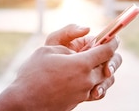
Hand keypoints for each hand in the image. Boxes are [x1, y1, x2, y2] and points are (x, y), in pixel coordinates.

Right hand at [0, 25, 121, 110]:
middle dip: (110, 56)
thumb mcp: (47, 49)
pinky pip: (96, 92)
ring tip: (100, 63)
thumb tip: (78, 52)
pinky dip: (98, 83)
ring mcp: (84, 93)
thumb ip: (68, 46)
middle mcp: (87, 80)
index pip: (106, 51)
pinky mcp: (78, 101)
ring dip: (105, 71)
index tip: (114, 37)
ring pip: (105, 81)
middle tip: (106, 48)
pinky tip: (90, 78)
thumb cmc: (32, 73)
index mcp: (81, 64)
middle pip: (109, 66)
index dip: (112, 42)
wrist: (24, 102)